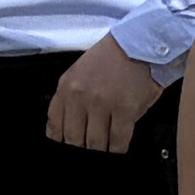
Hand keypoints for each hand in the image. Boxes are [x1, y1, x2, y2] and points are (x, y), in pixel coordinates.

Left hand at [47, 37, 170, 152]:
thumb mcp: (79, 72)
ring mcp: (102, 104)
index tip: (67, 147)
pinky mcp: (125, 110)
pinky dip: (118, 148)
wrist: (139, 43)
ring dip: (100, 150)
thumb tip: (67, 127)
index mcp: (66, 87)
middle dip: (81, 148)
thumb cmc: (112, 58)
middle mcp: (80, 97)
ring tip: (104, 150)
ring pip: (95, 143)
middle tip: (88, 152)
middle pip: (74, 138)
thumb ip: (70, 98)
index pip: (54, 126)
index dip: (61, 141)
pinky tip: (118, 147)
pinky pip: (118, 140)